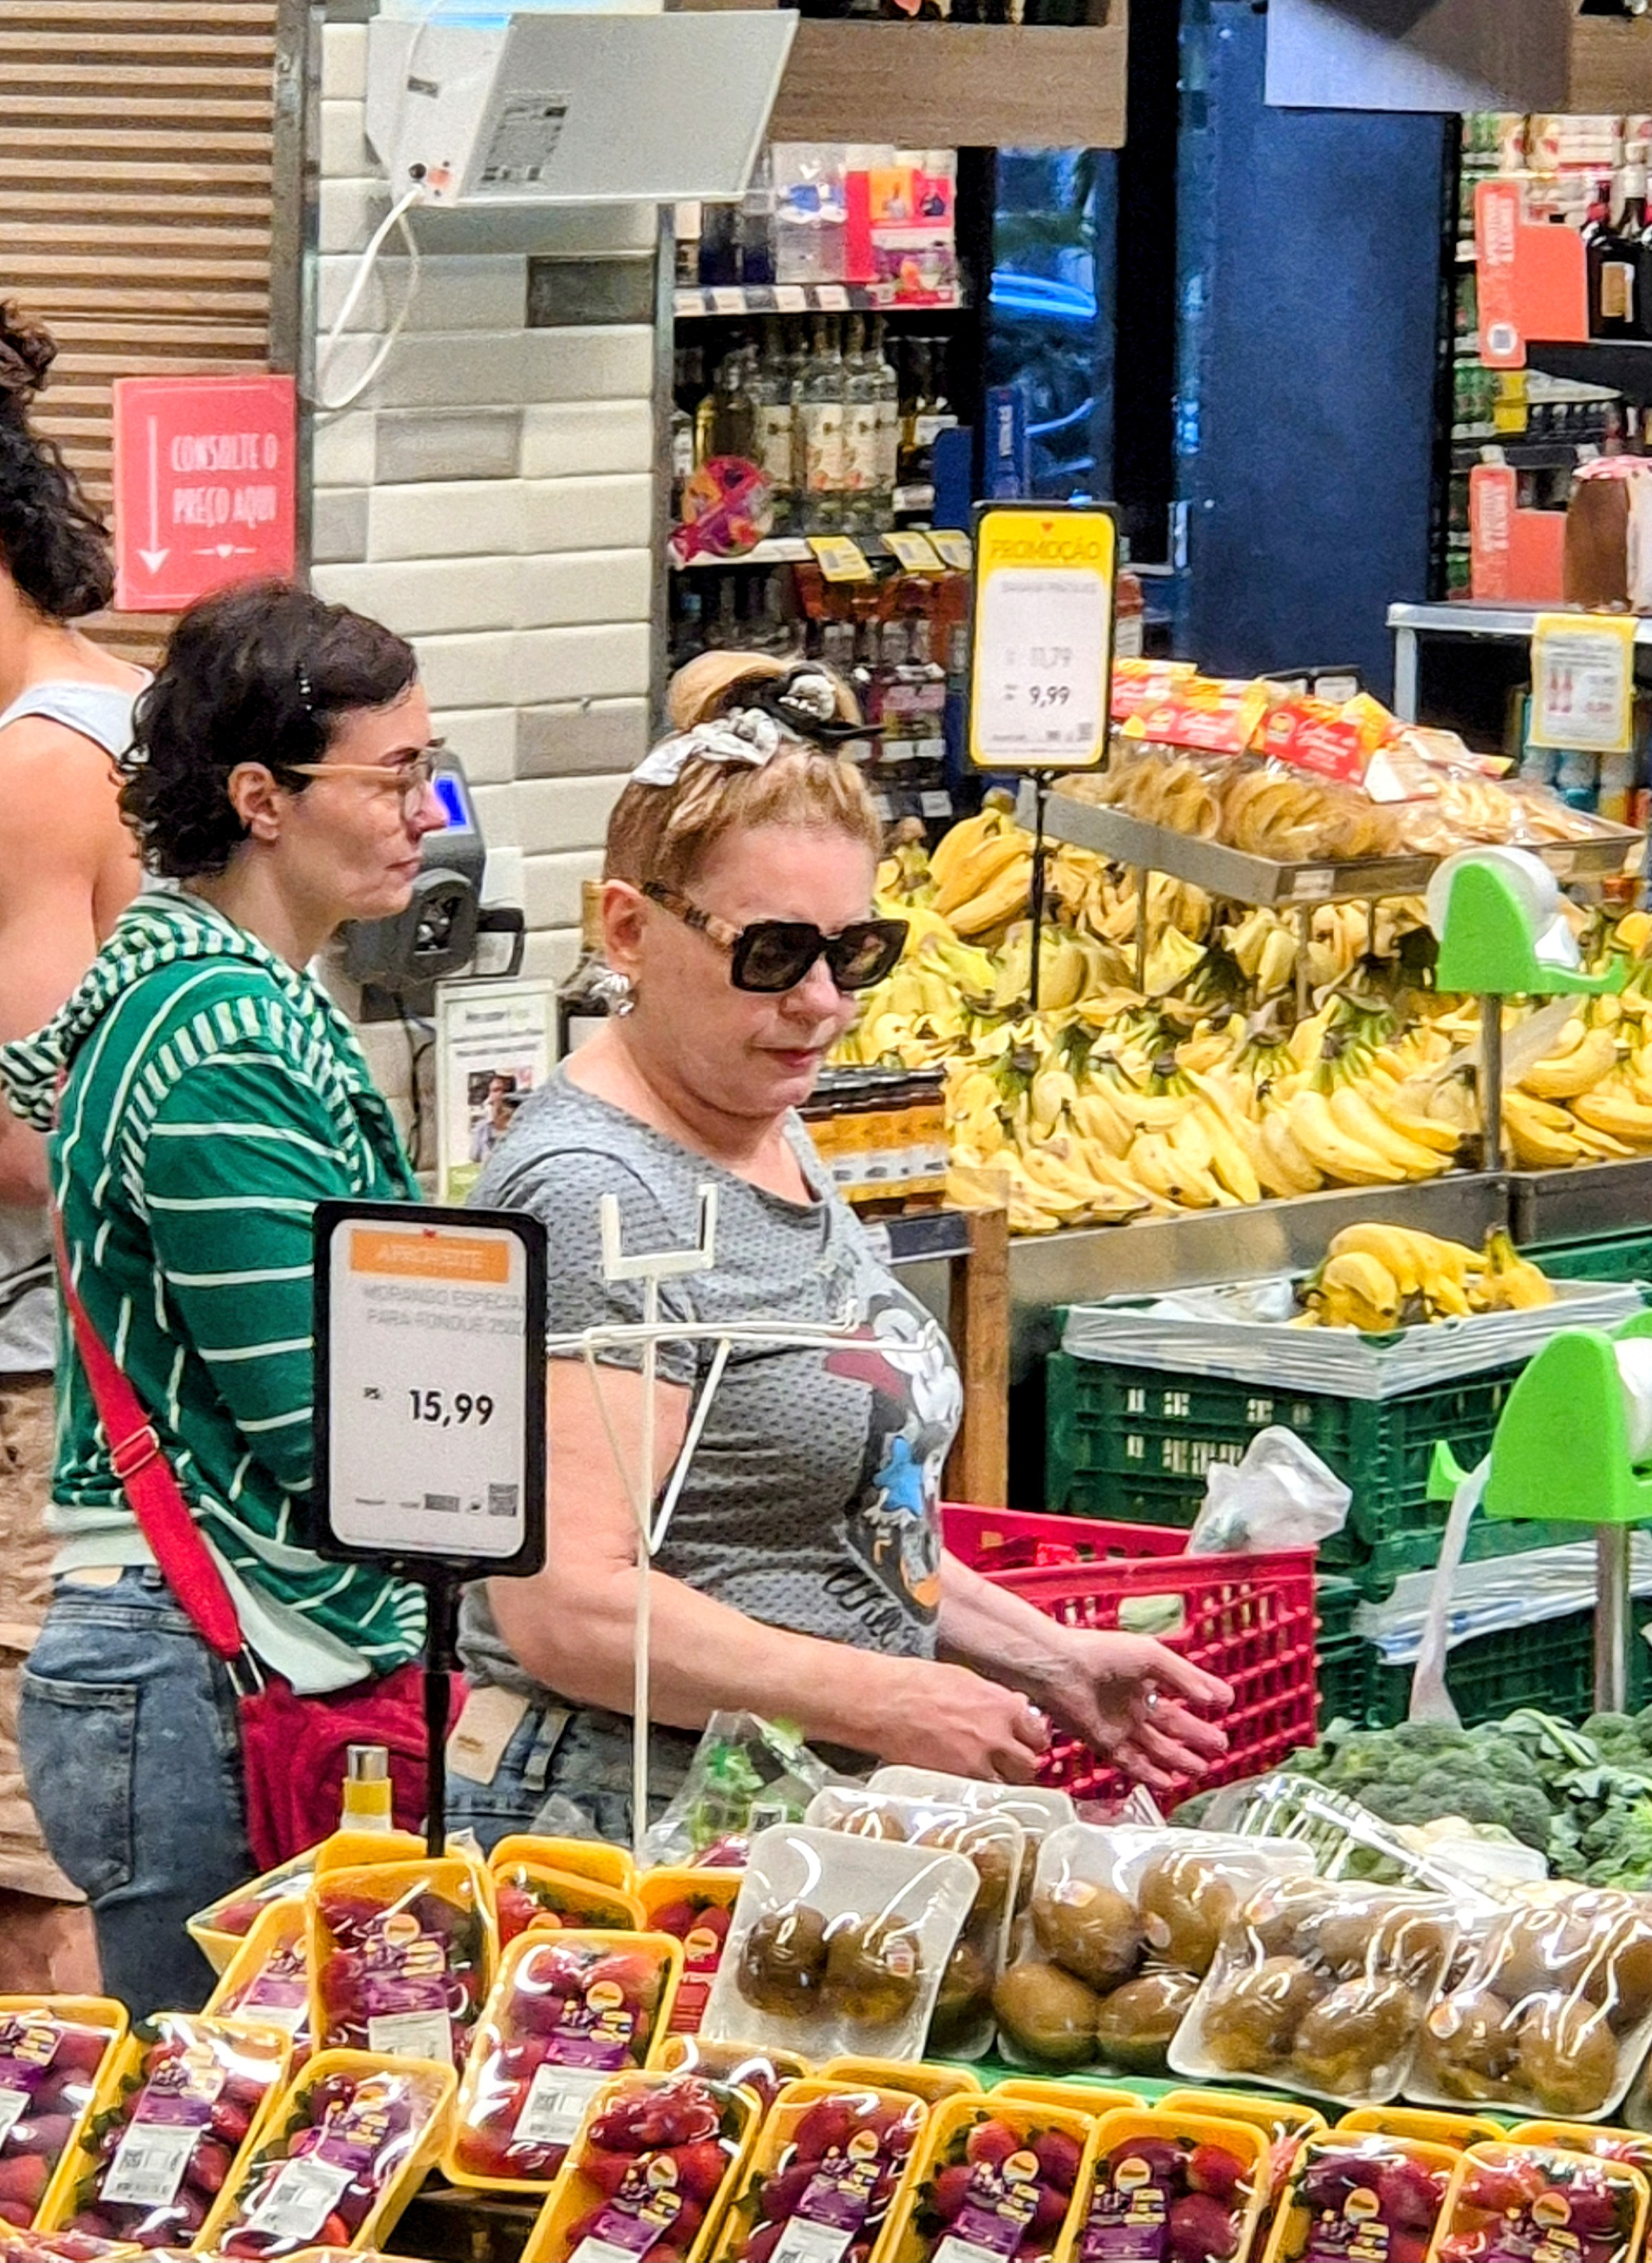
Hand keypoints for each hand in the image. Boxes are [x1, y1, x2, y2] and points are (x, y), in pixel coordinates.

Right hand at [879, 1660, 1050, 1784]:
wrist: (882, 1702)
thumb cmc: (916, 1683)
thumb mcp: (966, 1679)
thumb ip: (996, 1699)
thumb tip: (1016, 1709)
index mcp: (1003, 1706)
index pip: (1038, 1734)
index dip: (1031, 1739)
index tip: (1024, 1742)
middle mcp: (997, 1736)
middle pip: (1029, 1764)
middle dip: (1021, 1764)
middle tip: (1009, 1762)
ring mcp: (977, 1763)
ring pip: (1008, 1785)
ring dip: (1002, 1781)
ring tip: (987, 1774)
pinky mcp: (956, 1782)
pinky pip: (981, 1793)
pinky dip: (979, 1790)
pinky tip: (967, 1781)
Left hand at [1037, 1632, 1231, 1793]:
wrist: (1061, 1668)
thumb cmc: (1101, 1653)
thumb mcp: (1151, 1657)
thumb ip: (1184, 1677)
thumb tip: (1215, 1698)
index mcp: (1144, 1676)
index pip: (1181, 1691)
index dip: (1202, 1698)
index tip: (1225, 1705)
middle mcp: (1133, 1702)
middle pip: (1171, 1725)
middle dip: (1196, 1737)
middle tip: (1220, 1746)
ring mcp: (1119, 1724)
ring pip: (1156, 1748)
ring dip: (1179, 1759)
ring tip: (1202, 1768)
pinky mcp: (1104, 1743)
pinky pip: (1132, 1763)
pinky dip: (1150, 1774)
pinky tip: (1170, 1782)